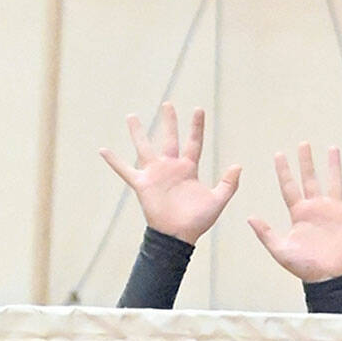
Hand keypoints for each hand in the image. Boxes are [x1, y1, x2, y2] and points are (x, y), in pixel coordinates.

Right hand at [99, 103, 240, 244]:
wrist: (178, 236)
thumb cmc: (198, 220)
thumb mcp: (218, 200)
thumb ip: (229, 184)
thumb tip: (238, 165)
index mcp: (189, 168)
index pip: (194, 142)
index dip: (196, 126)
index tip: (198, 109)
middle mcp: (171, 167)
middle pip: (169, 138)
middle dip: (169, 122)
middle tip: (168, 104)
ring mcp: (155, 174)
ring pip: (144, 148)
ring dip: (138, 133)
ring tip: (131, 116)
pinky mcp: (142, 184)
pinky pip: (125, 170)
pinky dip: (114, 161)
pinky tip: (103, 149)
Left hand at [249, 143, 341, 282]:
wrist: (327, 278)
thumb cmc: (304, 267)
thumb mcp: (280, 250)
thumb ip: (266, 233)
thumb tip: (249, 217)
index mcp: (299, 213)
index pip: (289, 187)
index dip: (284, 171)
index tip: (279, 154)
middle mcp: (316, 208)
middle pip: (310, 179)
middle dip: (306, 162)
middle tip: (303, 144)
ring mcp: (334, 211)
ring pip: (335, 183)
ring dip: (334, 166)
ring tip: (332, 148)